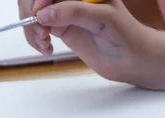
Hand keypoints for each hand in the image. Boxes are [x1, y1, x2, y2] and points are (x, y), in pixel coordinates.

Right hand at [18, 0, 161, 87]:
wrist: (133, 60)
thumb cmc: (126, 35)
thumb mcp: (103, 19)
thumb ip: (74, 13)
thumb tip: (43, 14)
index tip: (39, 14)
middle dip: (32, 12)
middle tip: (40, 33)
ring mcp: (64, 11)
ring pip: (33, 11)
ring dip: (31, 27)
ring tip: (43, 44)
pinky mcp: (61, 27)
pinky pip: (38, 27)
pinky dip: (35, 37)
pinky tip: (45, 48)